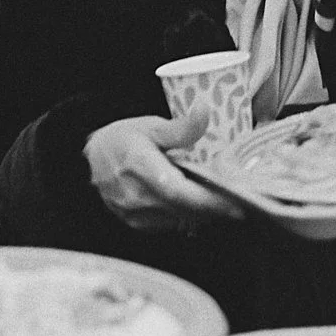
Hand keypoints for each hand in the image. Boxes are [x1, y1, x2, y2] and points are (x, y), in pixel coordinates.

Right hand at [84, 112, 242, 232]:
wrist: (93, 157)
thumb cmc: (123, 139)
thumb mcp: (151, 126)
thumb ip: (181, 127)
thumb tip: (204, 111)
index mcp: (139, 167)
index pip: (178, 192)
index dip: (208, 200)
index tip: (236, 201)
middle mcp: (134, 195)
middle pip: (184, 209)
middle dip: (215, 207)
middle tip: (242, 200)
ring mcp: (133, 213)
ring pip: (180, 219)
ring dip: (204, 213)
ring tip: (226, 201)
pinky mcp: (135, 223)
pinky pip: (170, 223)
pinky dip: (188, 215)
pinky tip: (201, 205)